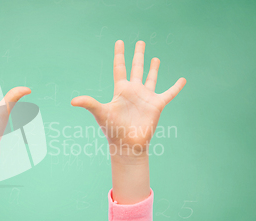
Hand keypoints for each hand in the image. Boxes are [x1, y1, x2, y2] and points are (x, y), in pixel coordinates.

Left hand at [71, 40, 185, 156]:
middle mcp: (133, 91)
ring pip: (151, 78)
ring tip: (155, 57)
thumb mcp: (100, 113)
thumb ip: (89, 103)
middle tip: (140, 42)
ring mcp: (145, 97)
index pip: (119, 68)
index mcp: (120, 90)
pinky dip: (176, 87)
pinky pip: (169, 93)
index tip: (119, 42)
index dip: (120, 55)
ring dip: (153, 68)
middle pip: (136, 68)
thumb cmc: (113, 130)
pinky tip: (182, 80)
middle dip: (138, 55)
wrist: (127, 144)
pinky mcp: (156, 105)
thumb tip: (72, 101)